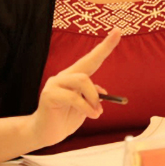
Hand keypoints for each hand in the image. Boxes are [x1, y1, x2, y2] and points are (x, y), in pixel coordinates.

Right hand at [30, 29, 121, 146]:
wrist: (46, 134)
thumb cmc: (65, 119)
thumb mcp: (86, 107)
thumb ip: (93, 97)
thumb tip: (102, 92)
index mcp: (74, 77)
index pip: (92, 59)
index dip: (105, 46)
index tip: (118, 31)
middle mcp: (64, 76)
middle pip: (87, 64)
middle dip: (103, 58)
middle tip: (106, 93)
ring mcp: (55, 83)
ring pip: (82, 80)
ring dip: (93, 98)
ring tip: (97, 113)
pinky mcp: (49, 94)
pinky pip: (74, 97)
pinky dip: (86, 107)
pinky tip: (91, 115)